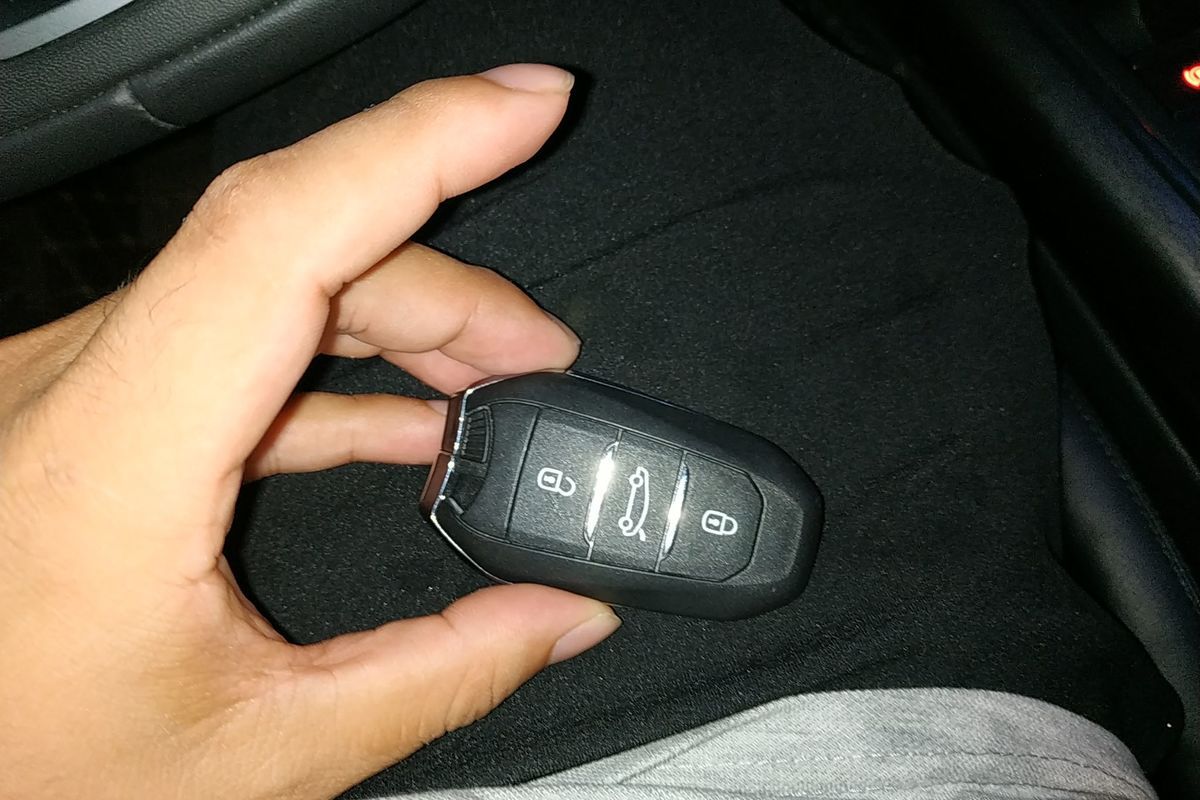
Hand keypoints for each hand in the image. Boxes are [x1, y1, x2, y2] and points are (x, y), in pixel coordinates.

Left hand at [0, 64, 619, 798]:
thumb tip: (559, 618)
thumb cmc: (24, 776)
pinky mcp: (83, 408)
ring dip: (397, 314)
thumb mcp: (257, 754)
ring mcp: (72, 387)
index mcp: (116, 461)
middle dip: (449, 279)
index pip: (285, 233)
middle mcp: (77, 389)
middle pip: (301, 246)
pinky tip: (400, 419)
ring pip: (267, 280)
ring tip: (491, 382)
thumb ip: (437, 677)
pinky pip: (227, 338)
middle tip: (543, 352)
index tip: (529, 105)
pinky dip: (332, 360)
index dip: (421, 143)